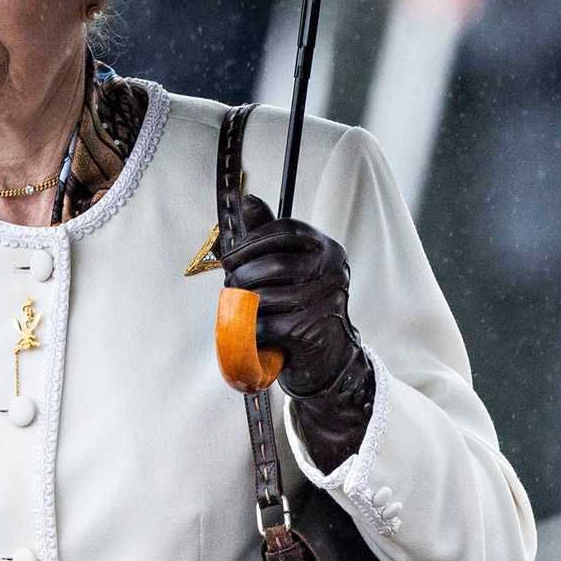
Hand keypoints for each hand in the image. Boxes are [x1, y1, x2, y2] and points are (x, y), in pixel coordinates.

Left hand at [220, 196, 375, 470]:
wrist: (326, 358)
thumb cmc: (301, 307)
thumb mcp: (288, 266)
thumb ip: (267, 236)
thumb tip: (246, 201)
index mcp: (326, 249)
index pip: (285, 231)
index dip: (251, 240)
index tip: (228, 256)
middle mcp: (332, 270)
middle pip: (272, 264)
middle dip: (242, 276)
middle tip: (231, 287)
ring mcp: (325, 301)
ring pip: (266, 296)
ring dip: (245, 307)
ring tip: (243, 312)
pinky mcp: (312, 330)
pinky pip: (267, 325)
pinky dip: (254, 331)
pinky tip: (256, 333)